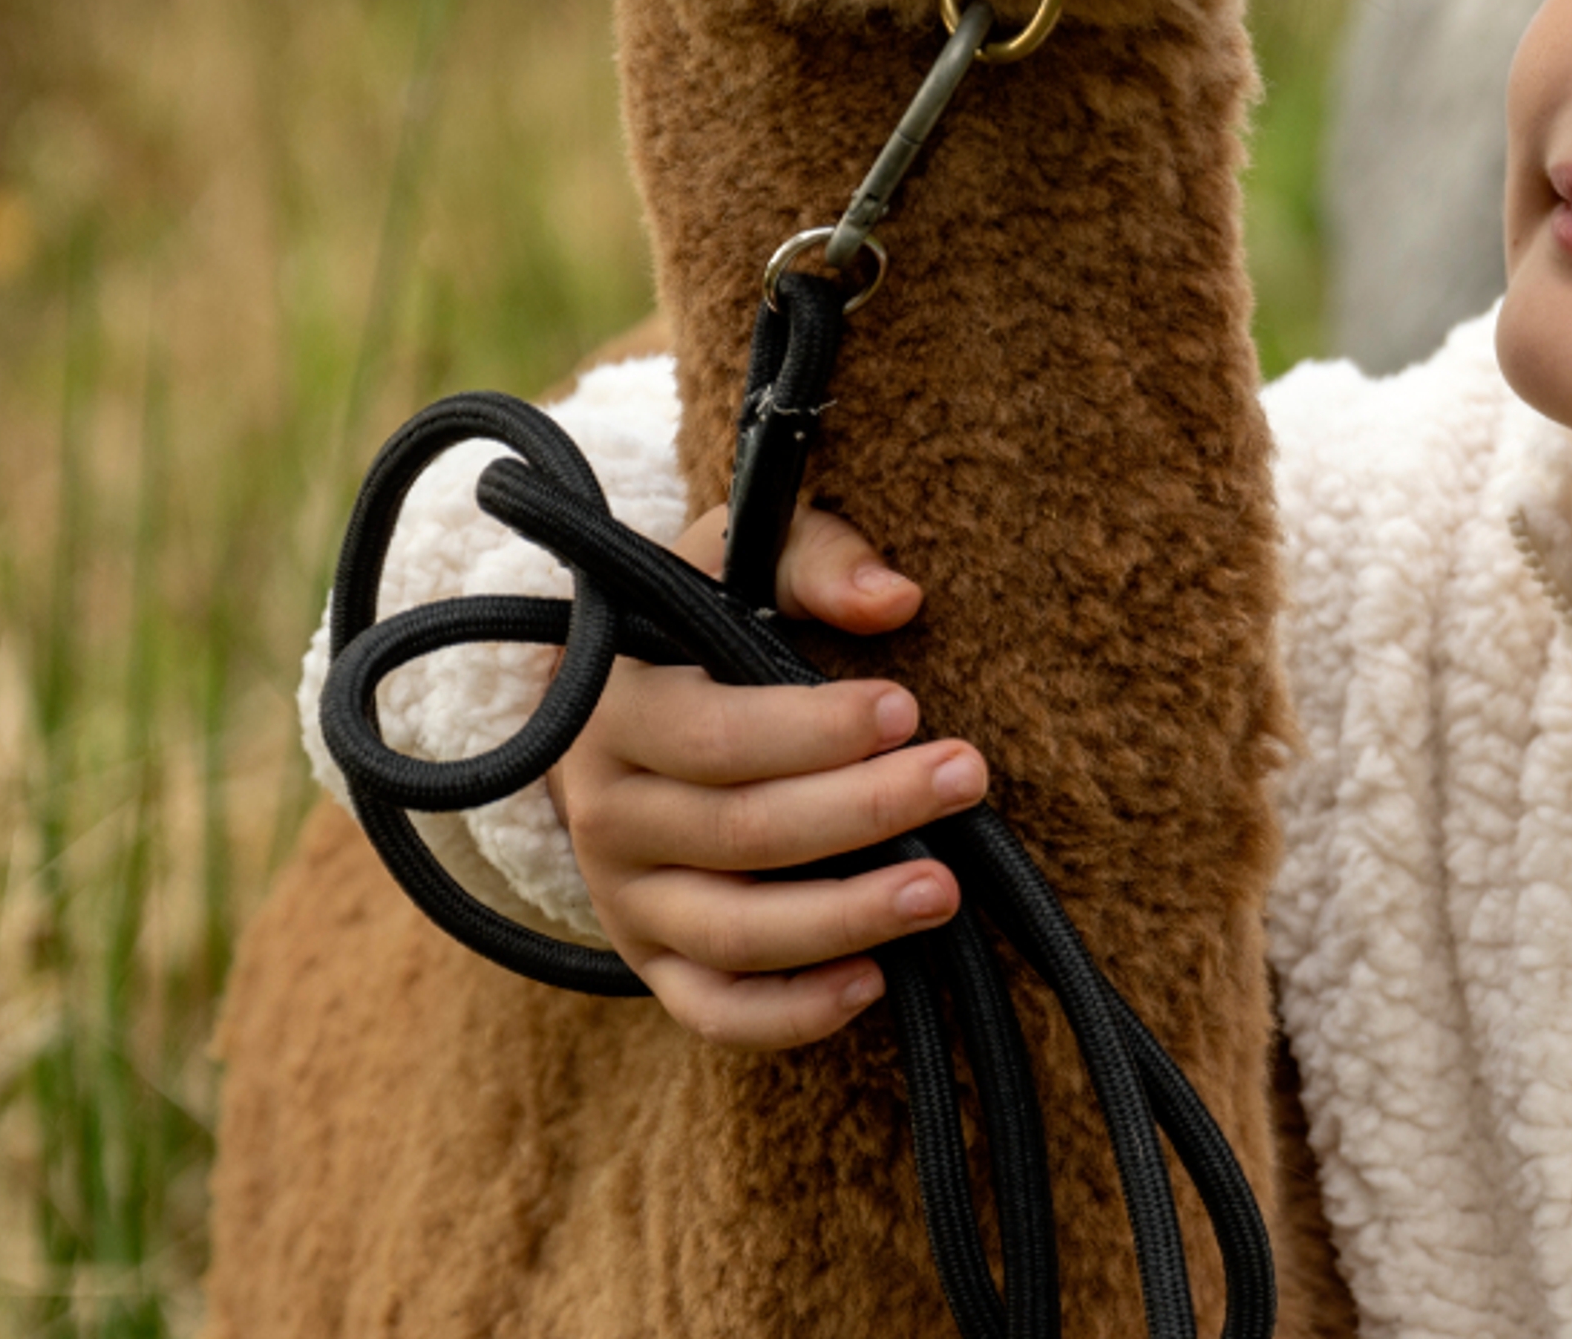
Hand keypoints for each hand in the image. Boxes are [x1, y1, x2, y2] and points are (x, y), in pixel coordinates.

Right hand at [551, 501, 984, 1048]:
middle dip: (865, 811)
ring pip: (732, 932)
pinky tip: (872, 982)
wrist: (620, 702)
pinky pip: (715, 1009)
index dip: (812, 730)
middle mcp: (605, 813)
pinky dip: (789, 1012)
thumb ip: (816, 561)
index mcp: (616, 709)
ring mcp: (625, 898)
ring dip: (845, 918)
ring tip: (943, 890)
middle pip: (739, 833)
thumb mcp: (740, 560)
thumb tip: (894, 599)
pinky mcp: (652, 959)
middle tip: (966, 779)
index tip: (906, 707)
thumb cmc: (701, 615)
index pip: (713, 736)